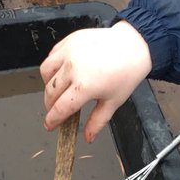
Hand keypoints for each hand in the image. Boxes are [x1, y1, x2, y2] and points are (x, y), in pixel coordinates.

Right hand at [40, 21, 152, 141]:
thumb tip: (87, 138)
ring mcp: (69, 52)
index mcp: (84, 86)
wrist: (133, 46)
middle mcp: (73, 68)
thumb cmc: (126, 73)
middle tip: (55, 110)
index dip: (52, 120)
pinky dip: (52, 67)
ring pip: (46, 72)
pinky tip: (61, 73)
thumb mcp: (113, 102)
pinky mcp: (69, 41)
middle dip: (50, 105)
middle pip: (50, 92)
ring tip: (57, 90)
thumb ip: (97, 121)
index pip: (60, 108)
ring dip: (47, 85)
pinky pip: (52, 56)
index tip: (50, 125)